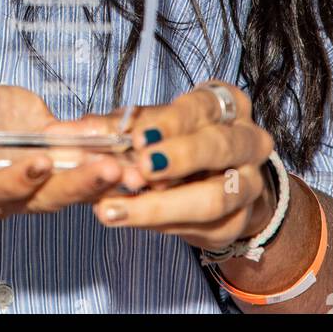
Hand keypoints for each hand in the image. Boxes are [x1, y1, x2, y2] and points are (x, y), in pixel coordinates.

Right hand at [0, 60, 125, 216]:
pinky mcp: (53, 147)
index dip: (18, 179)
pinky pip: (81, 153)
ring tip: (132, 165)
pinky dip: (103, 147)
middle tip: (110, 169)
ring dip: (102, 175)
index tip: (39, 163)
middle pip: (47, 195)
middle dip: (79, 184)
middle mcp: (8, 186)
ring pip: (72, 182)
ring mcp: (35, 170)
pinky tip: (125, 137)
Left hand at [89, 82, 275, 250]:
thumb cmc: (181, 138)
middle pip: (217, 148)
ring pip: (213, 197)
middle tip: (138, 171)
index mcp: (228, 104)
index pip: (201, 107)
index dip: (170, 123)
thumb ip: (122, 126)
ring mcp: (248, 184)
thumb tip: (83, 129)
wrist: (218, 180)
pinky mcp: (237, 222)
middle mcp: (248, 141)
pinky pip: (202, 227)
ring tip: (115, 208)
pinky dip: (162, 225)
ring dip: (162, 205)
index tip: (137, 138)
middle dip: (177, 159)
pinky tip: (129, 219)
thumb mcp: (155, 124)